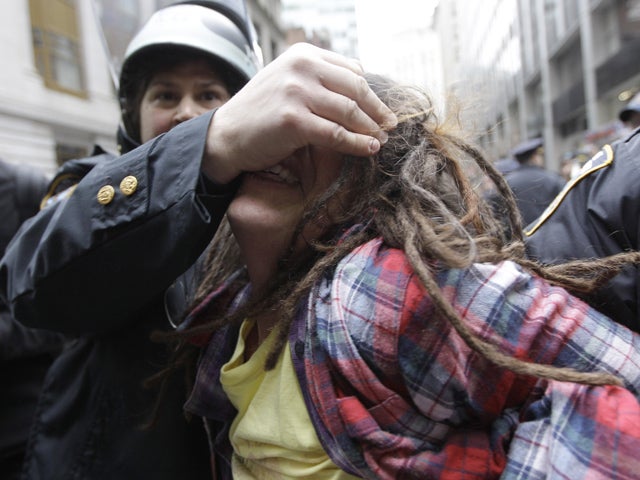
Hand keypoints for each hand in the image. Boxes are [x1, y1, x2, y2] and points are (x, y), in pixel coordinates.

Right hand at [202, 43, 396, 183]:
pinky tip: (370, 149)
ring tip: (382, 139)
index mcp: (303, 54)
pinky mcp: (293, 120)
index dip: (371, 92)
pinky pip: (337, 134)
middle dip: (378, 109)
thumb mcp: (288, 83)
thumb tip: (360, 91)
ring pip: (350, 111)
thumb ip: (319, 81)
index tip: (381, 109)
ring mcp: (297, 92)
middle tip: (391, 125)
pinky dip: (359, 143)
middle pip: (356, 88)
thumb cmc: (260, 113)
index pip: (352, 70)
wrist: (226, 136)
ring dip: (372, 128)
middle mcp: (301, 67)